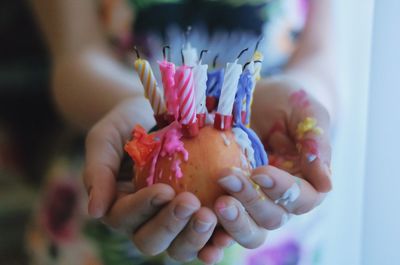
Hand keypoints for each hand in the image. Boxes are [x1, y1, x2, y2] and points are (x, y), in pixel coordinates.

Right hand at [83, 97, 229, 263]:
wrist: (157, 112)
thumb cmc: (128, 123)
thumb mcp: (106, 138)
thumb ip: (98, 170)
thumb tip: (94, 212)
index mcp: (118, 205)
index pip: (124, 216)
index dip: (144, 207)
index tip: (165, 190)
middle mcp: (144, 220)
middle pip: (151, 240)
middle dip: (170, 226)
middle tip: (191, 204)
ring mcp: (171, 221)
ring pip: (179, 247)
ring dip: (195, 237)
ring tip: (211, 217)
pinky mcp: (196, 217)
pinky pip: (205, 238)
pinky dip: (215, 240)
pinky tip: (227, 234)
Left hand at [214, 78, 331, 247]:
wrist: (259, 98)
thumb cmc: (287, 102)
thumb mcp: (305, 112)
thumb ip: (316, 142)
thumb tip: (327, 183)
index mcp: (307, 182)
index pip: (303, 198)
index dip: (283, 190)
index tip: (260, 172)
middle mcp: (281, 198)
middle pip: (273, 217)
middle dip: (251, 201)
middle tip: (226, 179)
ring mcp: (254, 200)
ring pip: (251, 228)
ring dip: (234, 219)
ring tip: (216, 202)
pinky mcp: (231, 197)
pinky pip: (224, 222)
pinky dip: (214, 228)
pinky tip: (202, 218)